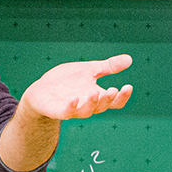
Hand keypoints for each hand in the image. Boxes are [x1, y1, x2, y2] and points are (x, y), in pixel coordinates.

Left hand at [18, 54, 133, 120]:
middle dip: (108, 99)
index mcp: (96, 95)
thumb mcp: (89, 70)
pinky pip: (67, 112)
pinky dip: (72, 106)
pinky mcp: (58, 110)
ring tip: (95, 93)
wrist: (42, 90)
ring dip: (92, 103)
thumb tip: (130, 59)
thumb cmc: (66, 81)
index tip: (128, 86)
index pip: (114, 101)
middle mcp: (87, 104)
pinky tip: (74, 98)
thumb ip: (108, 67)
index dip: (122, 96)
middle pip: (102, 106)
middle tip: (114, 90)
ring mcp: (73, 109)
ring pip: (86, 111)